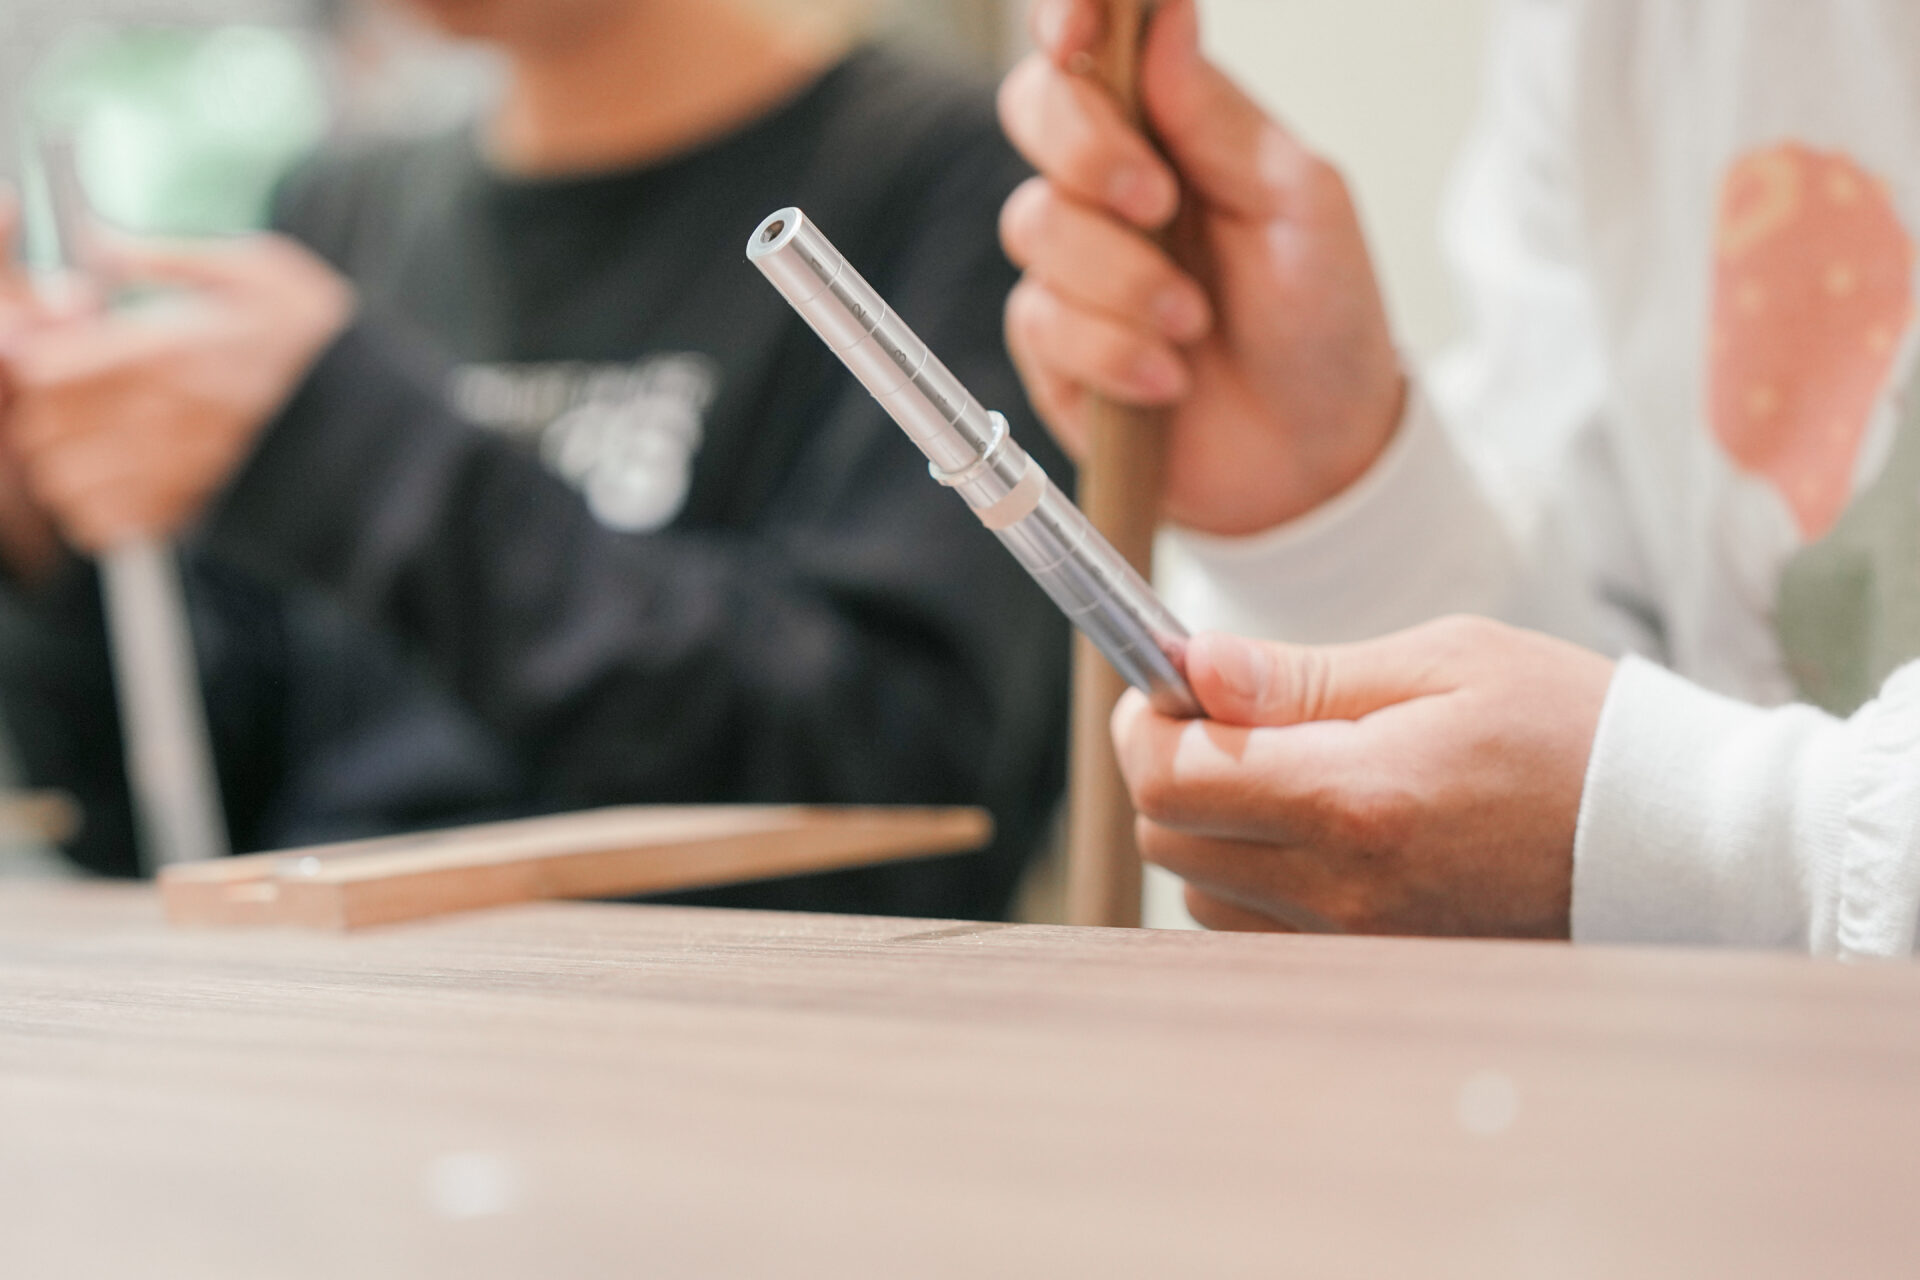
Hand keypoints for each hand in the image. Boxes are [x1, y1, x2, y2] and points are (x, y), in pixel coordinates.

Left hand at [0, 234, 352, 551]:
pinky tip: (123, 480)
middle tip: (78, 391)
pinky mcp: (191, 517)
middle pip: (46, 422)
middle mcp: (165, 419)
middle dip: (50, 405)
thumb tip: (97, 243)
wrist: (386, 434)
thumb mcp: (260, 272)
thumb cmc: (325, 348)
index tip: (59, 345)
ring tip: (98, 438)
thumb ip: (169, 260)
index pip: (49, 362)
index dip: (40, 353)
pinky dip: (96, 506)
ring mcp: (176, 474)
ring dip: (67, 457)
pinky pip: (101, 523)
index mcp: (172, 352)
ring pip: (63, 477)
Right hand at [998, 0, 1404, 535]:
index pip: (1092, 42)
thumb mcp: (1301, 203)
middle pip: (1033, 110)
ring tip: (1191, 323)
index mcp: (1173, 126)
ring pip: (1036, 225)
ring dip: (1121, 279)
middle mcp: (1112, 184)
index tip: (1080, 28)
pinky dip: (1111, 352)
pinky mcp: (1053, 346)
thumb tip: (1165, 19)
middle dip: (1085, 150)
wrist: (1313, 458)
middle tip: (1155, 202)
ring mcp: (1075, 265)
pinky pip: (1043, 323)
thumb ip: (1220, 116)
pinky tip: (1167, 377)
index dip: (1069, 16)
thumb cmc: (1321, 321)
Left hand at [1113, 619, 1615, 937]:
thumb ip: (1302, 675)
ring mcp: (1356, 944)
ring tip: (1291, 768)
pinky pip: (1257, 929)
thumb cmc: (1567, 728)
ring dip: (1212, 825)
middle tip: (1230, 713)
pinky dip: (1254, 876)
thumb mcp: (1442, 661)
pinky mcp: (1372, 968)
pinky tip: (1318, 827)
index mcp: (1356, 799)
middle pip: (1166, 838)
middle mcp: (1342, 891)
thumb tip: (1194, 668)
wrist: (1673, 841)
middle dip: (1173, 766)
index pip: (1171, 779)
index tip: (1169, 681)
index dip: (1147, 721)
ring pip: (1200, 891)